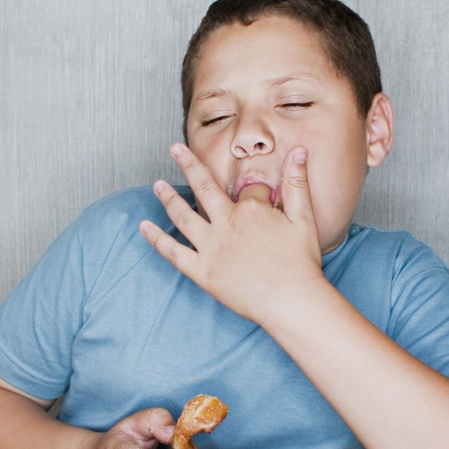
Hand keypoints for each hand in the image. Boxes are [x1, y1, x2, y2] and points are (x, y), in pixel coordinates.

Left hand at [139, 143, 324, 325]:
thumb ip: (298, 182)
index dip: (256, 192)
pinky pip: (173, 252)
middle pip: (204, 187)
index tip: (263, 199)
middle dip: (189, 164)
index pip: (249, 190)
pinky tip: (144, 227)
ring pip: (183, 215)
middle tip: (176, 148)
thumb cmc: (300, 263)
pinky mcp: (202, 271)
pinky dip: (156, 239)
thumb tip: (299, 151)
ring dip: (168, 197)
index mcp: (250, 210)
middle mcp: (226, 224)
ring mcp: (211, 248)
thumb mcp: (304, 218)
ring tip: (157, 185)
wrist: (291, 300)